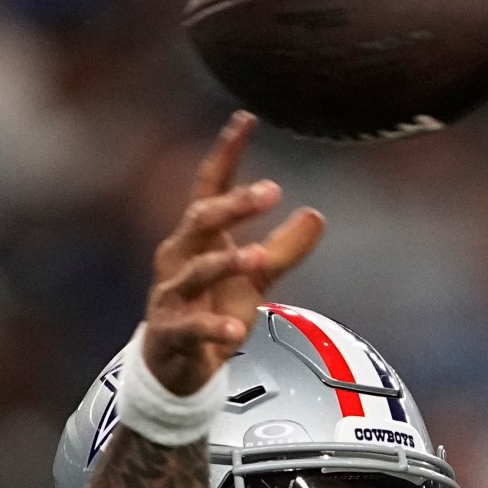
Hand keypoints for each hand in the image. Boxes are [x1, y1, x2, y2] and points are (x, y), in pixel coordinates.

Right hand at [144, 111, 324, 394]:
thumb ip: (283, 249)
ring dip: (226, 263)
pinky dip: (213, 328)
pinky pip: (192, 328)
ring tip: (257, 258)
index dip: (227, 153)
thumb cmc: (210, 312)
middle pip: (200, 220)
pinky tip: (235, 329)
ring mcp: (170, 295)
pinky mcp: (169, 333)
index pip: (210, 186)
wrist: (175, 369)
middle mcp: (178, 257)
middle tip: (270, 192)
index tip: (247, 119)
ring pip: (196, 272)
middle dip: (232, 206)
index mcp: (197, 237)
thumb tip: (317, 215)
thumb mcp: (253, 279)